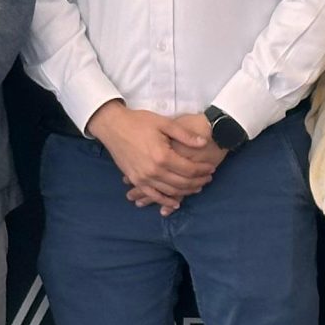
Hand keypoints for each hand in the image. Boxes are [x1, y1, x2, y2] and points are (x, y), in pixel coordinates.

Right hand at [89, 103, 219, 208]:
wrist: (113, 126)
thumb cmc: (139, 122)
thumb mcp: (164, 123)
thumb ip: (185, 135)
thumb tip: (204, 143)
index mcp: (163, 156)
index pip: (189, 169)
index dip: (203, 170)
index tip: (211, 168)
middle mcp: (154, 171)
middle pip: (182, 183)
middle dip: (198, 182)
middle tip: (208, 178)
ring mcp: (143, 178)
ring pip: (170, 191)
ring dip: (186, 192)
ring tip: (197, 187)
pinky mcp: (136, 180)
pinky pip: (153, 195)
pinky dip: (165, 201)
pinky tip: (175, 203)